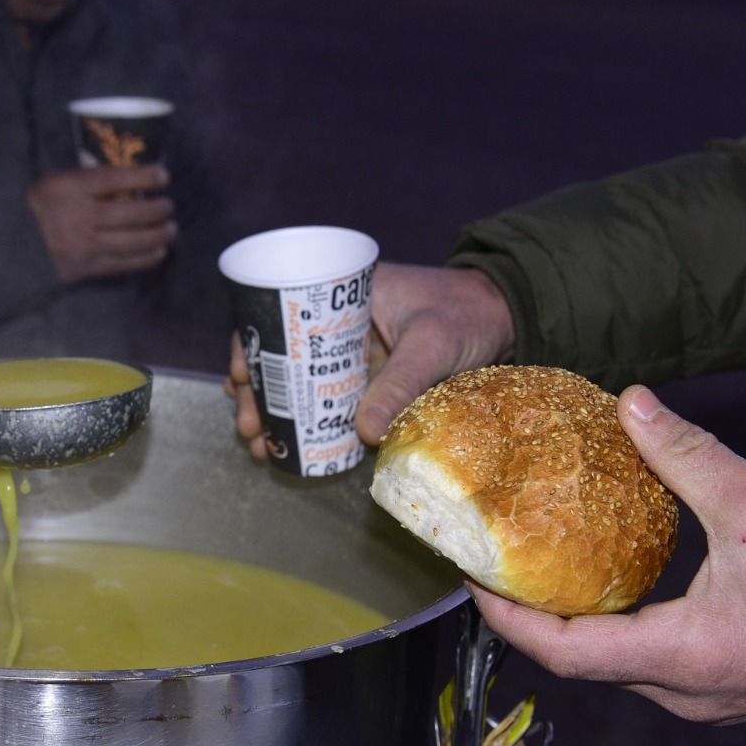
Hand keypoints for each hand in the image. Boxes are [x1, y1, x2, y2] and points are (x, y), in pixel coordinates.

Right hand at [26, 165, 177, 283]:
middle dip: (156, 209)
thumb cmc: (45, 207)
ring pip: (130, 241)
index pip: (112, 179)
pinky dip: (146, 258)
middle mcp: (76, 217)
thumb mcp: (61, 182)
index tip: (164, 176)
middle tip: (170, 206)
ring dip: (157, 235)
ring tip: (171, 229)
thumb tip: (139, 180)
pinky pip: (123, 264)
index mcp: (68, 188)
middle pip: (127, 213)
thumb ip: (94, 180)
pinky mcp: (85, 269)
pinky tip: (160, 250)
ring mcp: (81, 246)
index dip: (142, 177)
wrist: (15, 245)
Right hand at [226, 264, 514, 455]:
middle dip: (258, 393)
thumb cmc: (467, 314)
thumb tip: (363, 432)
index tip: (238, 376)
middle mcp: (337, 323)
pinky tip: (294, 450)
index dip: (251, 345)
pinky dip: (310, 424)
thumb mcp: (432, 343)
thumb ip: (401, 383)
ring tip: (262, 447)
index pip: (279, 313)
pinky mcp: (370, 380)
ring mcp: (352, 353)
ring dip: (278, 414)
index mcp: (342, 295)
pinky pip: (330, 401)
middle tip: (249, 428)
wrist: (507, 319)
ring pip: (301, 383)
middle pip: (282, 356)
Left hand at [470, 385, 745, 723]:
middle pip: (578, 662)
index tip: (468, 578)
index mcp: (680, 656)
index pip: (564, 652)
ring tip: (533, 567)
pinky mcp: (724, 690)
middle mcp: (682, 692)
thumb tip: (630, 402)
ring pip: (613, 666)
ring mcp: (704, 699)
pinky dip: (613, 626)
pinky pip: (646, 664)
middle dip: (528, 616)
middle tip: (490, 563)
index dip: (506, 618)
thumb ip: (686, 453)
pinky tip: (606, 582)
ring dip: (571, 622)